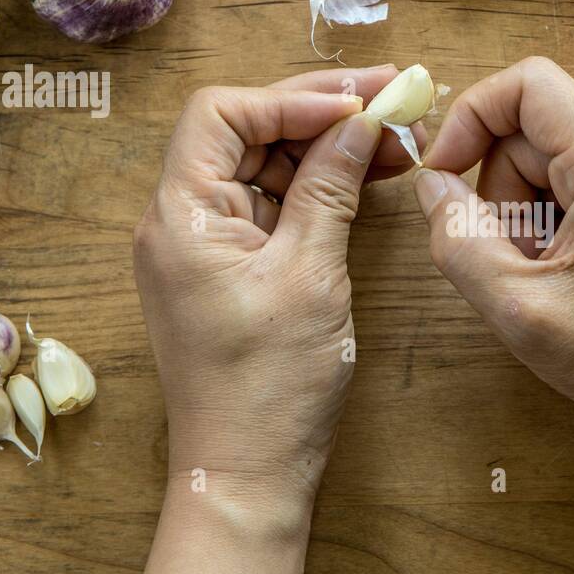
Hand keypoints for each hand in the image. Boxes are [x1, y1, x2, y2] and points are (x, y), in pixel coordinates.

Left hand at [132, 65, 421, 516]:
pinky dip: (314, 191)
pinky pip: (270, 208)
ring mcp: (203, 247)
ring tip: (392, 144)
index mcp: (180, 215)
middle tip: (391, 101)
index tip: (359, 105)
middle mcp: (180, 222)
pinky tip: (364, 181)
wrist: (247, 473)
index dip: (292, 100)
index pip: (222, 114)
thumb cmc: (269, 386)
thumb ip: (330, 188)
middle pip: (244, 134)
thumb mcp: (311, 274)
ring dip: (324, 151)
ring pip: (262, 168)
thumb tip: (360, 124)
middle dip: (317, 114)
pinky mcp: (228, 270)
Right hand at [414, 57, 573, 459]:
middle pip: (533, 129)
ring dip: (528, 211)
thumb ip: (458, 237)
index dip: (470, 117)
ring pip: (553, 155)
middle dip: (503, 192)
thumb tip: (433, 185)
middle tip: (516, 263)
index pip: (528, 85)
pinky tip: (571, 270)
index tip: (446, 175)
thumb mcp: (516, 307)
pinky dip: (557, 216)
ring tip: (550, 275)